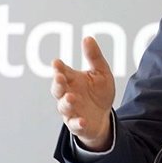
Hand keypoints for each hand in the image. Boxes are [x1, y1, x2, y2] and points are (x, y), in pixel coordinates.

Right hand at [52, 36, 115, 150]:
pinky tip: (82, 120)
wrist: (104, 116)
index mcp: (71, 80)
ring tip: (71, 97)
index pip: (61, 72)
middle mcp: (67, 94)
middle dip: (57, 83)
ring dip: (66, 102)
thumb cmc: (99, 93)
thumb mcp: (101, 73)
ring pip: (64, 106)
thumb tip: (87, 37)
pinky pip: (74, 125)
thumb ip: (94, 57)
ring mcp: (70, 110)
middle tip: (59, 77)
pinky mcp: (77, 124)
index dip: (58, 68)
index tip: (57, 63)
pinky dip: (77, 123)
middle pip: (57, 89)